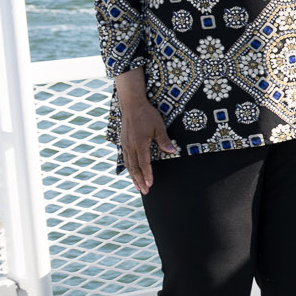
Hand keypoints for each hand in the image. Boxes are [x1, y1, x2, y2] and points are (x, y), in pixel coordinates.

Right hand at [115, 78, 174, 194]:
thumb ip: (164, 141)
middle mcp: (130, 146)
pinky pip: (125, 158)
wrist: (131, 104)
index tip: (150, 185)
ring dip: (133, 176)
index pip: (144, 164)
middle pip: (134, 168)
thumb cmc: (147, 114)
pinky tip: (131, 171)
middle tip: (144, 191)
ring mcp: (125, 144)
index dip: (147, 175)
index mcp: (140, 144)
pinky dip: (128, 167)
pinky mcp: (123, 142)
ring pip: (128, 164)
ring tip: (137, 186)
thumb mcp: (159, 126)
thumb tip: (172, 152)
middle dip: (139, 180)